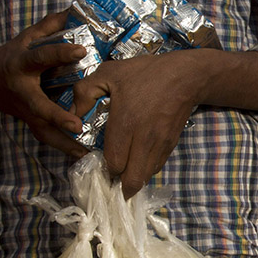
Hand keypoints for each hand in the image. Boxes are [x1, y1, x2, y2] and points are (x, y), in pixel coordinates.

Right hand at [0, 11, 90, 157]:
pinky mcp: (30, 123)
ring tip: (86, 153)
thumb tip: (74, 9)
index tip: (81, 49)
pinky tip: (82, 156)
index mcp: (21, 66)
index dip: (60, 52)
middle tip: (77, 126)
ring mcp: (25, 111)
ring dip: (63, 144)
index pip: (41, 57)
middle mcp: (23, 92)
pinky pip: (47, 138)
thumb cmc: (9, 57)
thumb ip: (49, 25)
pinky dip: (63, 148)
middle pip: (39, 106)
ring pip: (43, 131)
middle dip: (57, 116)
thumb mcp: (25, 37)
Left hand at [71, 50, 206, 196]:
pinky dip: (146, 169)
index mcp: (125, 122)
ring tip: (124, 172)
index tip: (99, 164)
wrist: (184, 76)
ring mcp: (160, 143)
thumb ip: (84, 92)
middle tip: (111, 177)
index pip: (114, 162)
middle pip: (132, 178)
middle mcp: (144, 138)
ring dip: (134, 179)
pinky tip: (138, 161)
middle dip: (120, 184)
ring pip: (146, 176)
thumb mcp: (108, 73)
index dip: (105, 169)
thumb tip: (73, 116)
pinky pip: (157, 167)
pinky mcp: (171, 144)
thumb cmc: (145, 73)